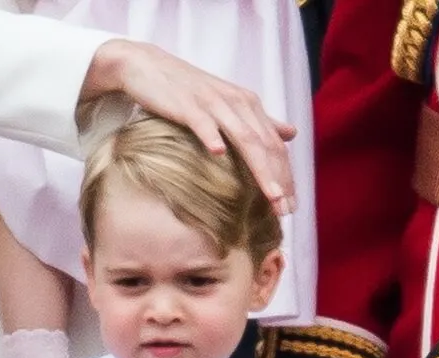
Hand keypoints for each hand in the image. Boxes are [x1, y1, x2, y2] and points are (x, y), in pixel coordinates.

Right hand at [83, 40, 296, 214]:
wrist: (146, 65)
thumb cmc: (188, 90)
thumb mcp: (229, 103)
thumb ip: (260, 121)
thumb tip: (292, 133)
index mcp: (249, 105)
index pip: (275, 145)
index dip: (287, 176)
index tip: (292, 207)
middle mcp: (237, 102)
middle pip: (265, 146)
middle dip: (279, 179)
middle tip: (286, 211)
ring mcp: (213, 103)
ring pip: (244, 138)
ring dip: (260, 169)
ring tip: (271, 196)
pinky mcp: (187, 104)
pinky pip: (203, 122)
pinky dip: (212, 137)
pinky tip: (219, 154)